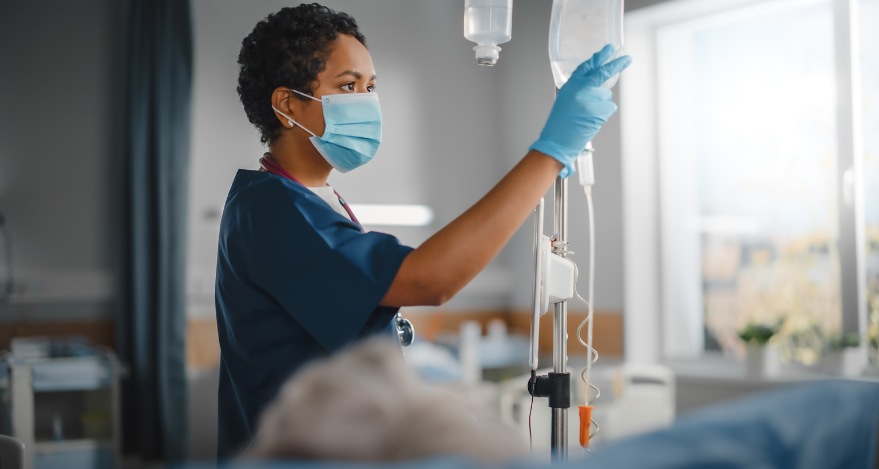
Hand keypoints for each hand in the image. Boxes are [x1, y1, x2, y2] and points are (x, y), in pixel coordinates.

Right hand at [529, 45, 631, 177]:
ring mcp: (592, 100)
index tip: (609, 49)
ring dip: (601, 103)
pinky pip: (609, 107)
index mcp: (571, 85)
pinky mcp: (600, 111)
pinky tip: (592, 119)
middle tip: (627, 59)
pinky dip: (604, 113)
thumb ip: (578, 89)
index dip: (599, 56)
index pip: (587, 66)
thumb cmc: (559, 122)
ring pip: (606, 95)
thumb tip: (594, 84)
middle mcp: (582, 89)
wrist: (558, 140)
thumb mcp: (564, 99)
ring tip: (587, 114)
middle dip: (617, 65)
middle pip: (603, 73)